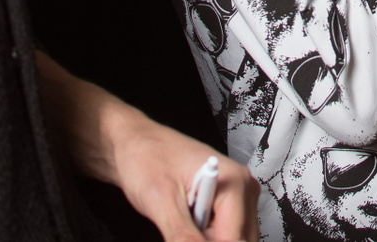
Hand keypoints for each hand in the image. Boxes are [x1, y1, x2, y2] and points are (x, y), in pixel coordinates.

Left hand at [36, 51, 259, 241]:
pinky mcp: (227, 203)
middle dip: (206, 240)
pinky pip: (222, 233)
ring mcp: (237, 195)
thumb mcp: (161, 202)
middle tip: (176, 225)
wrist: (133, 144)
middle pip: (237, 240)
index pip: (235, 239)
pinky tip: (186, 220)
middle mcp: (243, 188)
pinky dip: (203, 235)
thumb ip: (183, 236)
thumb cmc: (146, 157)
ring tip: (179, 219)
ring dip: (204, 238)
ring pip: (231, 238)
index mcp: (235, 183)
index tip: (180, 236)